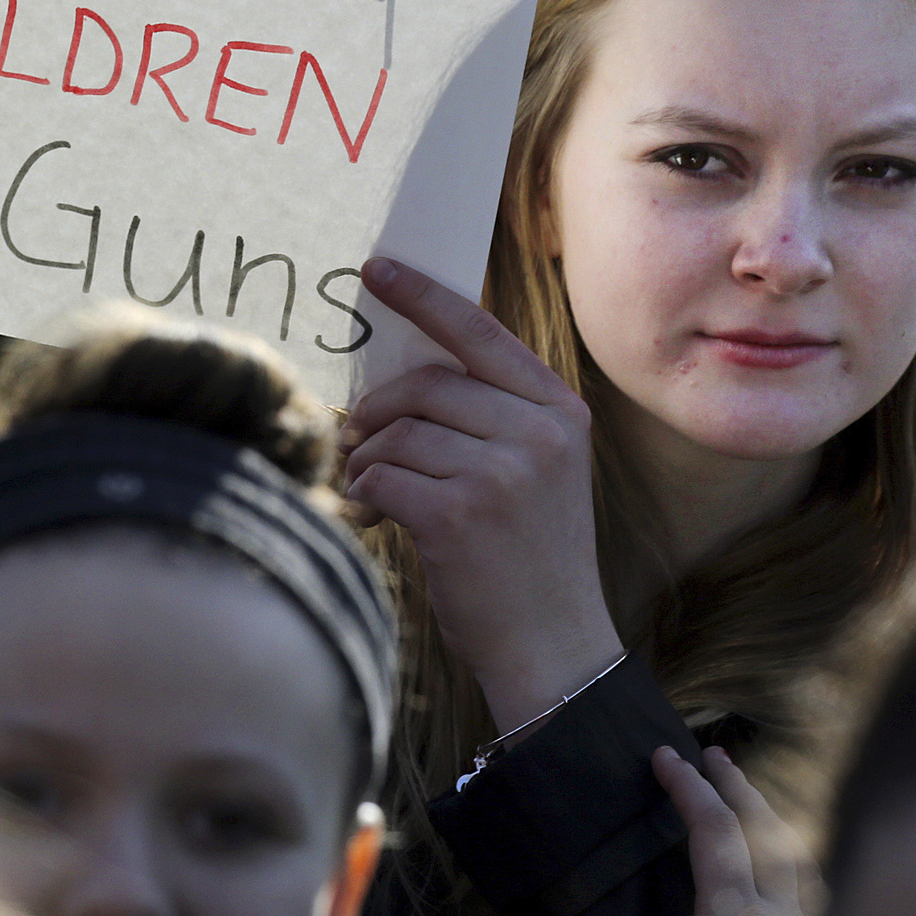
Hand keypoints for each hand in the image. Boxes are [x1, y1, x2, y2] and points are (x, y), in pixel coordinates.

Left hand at [341, 256, 620, 730]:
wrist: (554, 646)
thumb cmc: (530, 557)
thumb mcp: (539, 470)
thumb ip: (492, 415)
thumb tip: (404, 376)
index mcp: (560, 410)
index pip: (480, 333)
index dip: (424, 297)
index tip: (377, 269)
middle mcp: (539, 432)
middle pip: (426, 384)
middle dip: (378, 411)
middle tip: (355, 440)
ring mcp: (502, 472)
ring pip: (397, 432)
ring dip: (367, 460)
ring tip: (371, 490)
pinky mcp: (459, 513)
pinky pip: (382, 476)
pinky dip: (365, 495)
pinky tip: (377, 518)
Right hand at [652, 746, 808, 915]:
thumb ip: (658, 906)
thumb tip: (624, 883)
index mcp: (732, 913)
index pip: (715, 830)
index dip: (689, 786)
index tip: (667, 758)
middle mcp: (777, 914)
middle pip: (764, 831)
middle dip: (737, 786)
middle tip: (716, 756)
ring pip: (797, 859)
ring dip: (769, 821)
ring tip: (749, 799)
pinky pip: (809, 890)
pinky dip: (789, 862)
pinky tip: (777, 864)